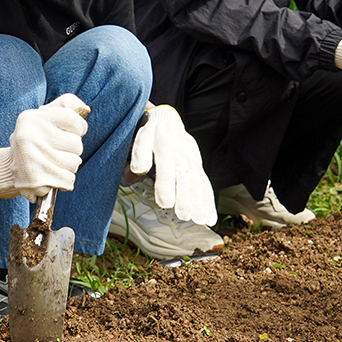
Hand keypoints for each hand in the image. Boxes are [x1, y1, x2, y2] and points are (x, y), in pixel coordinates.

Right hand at [0, 94, 87, 200]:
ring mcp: (30, 159)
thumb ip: (66, 105)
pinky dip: (65, 181)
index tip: (72, 132)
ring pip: (74, 163)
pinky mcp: (35, 180)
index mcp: (32, 118)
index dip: (79, 127)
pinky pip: (68, 180)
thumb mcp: (46, 115)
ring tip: (53, 164)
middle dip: (72, 150)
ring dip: (69, 167)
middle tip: (57, 150)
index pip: (73, 119)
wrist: (9, 168)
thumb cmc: (37, 138)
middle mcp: (28, 136)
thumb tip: (84, 108)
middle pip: (76, 144)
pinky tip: (52, 176)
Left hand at [128, 105, 216, 224]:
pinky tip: (209, 218)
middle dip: (186, 198)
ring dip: (200, 202)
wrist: (168, 120)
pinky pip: (205, 185)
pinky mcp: (198, 167)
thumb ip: (138, 155)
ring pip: (198, 182)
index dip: (166, 185)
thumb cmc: (151, 134)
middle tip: (184, 216)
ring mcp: (192, 161)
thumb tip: (132, 174)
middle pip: (185, 177)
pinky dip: (208, 202)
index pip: (166, 167)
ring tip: (200, 220)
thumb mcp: (141, 139)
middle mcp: (181, 154)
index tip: (165, 203)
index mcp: (165, 146)